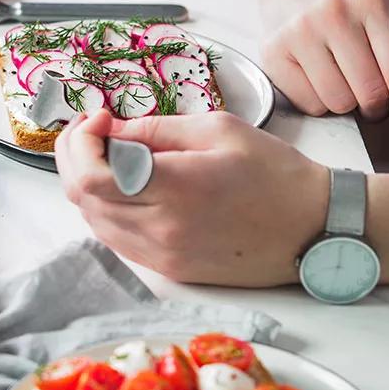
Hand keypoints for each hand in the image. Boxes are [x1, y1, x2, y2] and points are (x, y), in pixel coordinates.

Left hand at [55, 110, 329, 286]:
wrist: (314, 230)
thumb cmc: (274, 173)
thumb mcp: (218, 130)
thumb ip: (156, 129)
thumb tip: (110, 131)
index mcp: (176, 187)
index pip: (92, 176)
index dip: (80, 143)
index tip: (98, 120)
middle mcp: (161, 228)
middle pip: (82, 198)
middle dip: (73, 157)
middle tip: (90, 131)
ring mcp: (162, 255)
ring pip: (93, 221)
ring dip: (86, 184)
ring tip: (105, 154)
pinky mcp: (169, 270)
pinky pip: (116, 239)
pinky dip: (105, 209)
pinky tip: (120, 186)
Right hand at [260, 0, 388, 143]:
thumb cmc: (351, 15)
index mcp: (373, 2)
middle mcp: (334, 13)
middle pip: (370, 93)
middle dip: (376, 108)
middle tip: (371, 101)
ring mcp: (299, 32)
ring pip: (338, 103)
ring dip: (345, 105)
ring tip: (342, 86)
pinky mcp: (273, 52)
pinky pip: (308, 104)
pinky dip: (317, 103)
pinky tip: (316, 82)